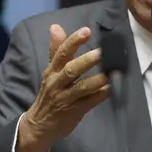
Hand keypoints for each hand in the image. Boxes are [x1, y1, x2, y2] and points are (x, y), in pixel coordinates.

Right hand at [16, 25, 109, 151]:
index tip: (86, 31)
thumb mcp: (50, 72)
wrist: (39, 125)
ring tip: (111, 72)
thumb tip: (55, 26)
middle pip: (71, 70)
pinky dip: (100, 95)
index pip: (61, 53)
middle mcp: (57, 83)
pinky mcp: (74, 111)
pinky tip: (111, 88)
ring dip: (97, 80)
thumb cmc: (49, 94)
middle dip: (87, 60)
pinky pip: (89, 102)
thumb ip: (56, 50)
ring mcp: (66, 98)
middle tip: (102, 52)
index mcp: (52, 71)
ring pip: (81, 88)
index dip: (73, 41)